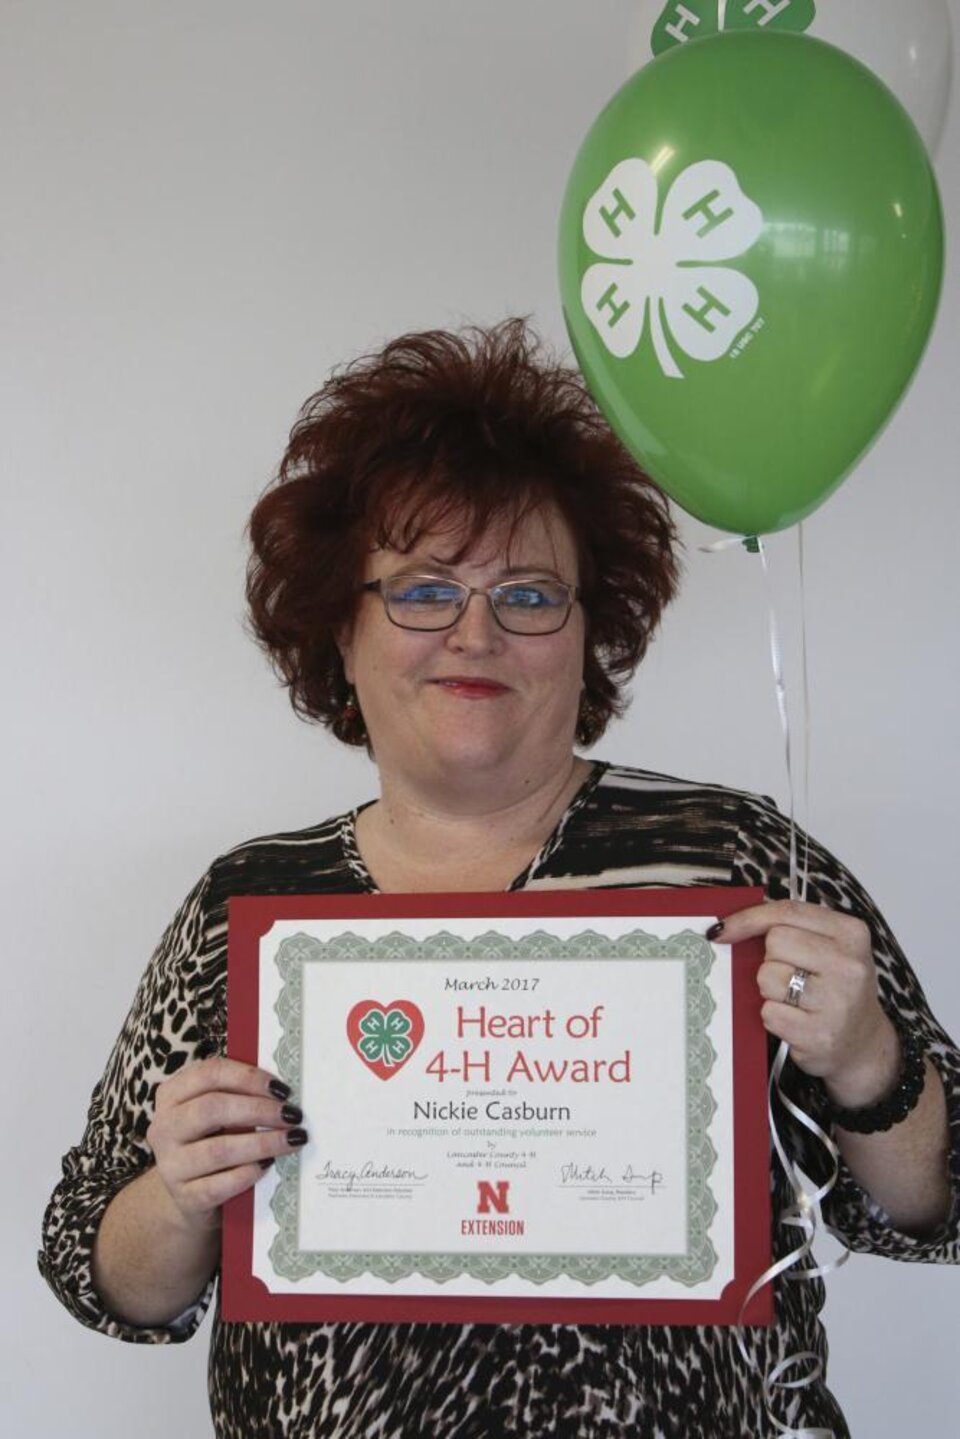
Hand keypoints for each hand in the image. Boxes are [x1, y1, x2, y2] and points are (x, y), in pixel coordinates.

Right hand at [146, 1058, 307, 1226]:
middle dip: (259, 1110)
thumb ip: (240, 1094)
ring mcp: (170, 1165)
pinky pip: (218, 1186)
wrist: (190, 1193)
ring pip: (218, 1150)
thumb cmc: (211, 1140)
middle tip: (293, 1115)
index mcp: (172, 1095)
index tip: (282, 1088)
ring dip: (262, 1143)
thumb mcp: (217, 1112)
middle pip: (212, 1108)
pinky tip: (268, 1166)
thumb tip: (284, 1090)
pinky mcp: (184, 1197)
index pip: (209, 1074)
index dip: (248, 1078)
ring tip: (292, 1139)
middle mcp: (164, 1127)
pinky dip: (247, 1174)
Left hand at [712, 899, 899, 1107]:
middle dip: (771, 960)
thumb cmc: (835, 990)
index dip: (747, 918)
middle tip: (792, 976)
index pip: (787, 912)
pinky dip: (774, 1017)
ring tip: (795, 1001)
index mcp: (850, 933)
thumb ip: (790, 929)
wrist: (863, 1044)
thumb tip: (727, 927)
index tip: (722, 930)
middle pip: (774, 942)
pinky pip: (769, 1013)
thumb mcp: (827, 949)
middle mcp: (849, 964)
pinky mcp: (820, 1034)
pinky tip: (796, 1022)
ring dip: (770, 991)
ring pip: (767, 977)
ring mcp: (837, 1001)